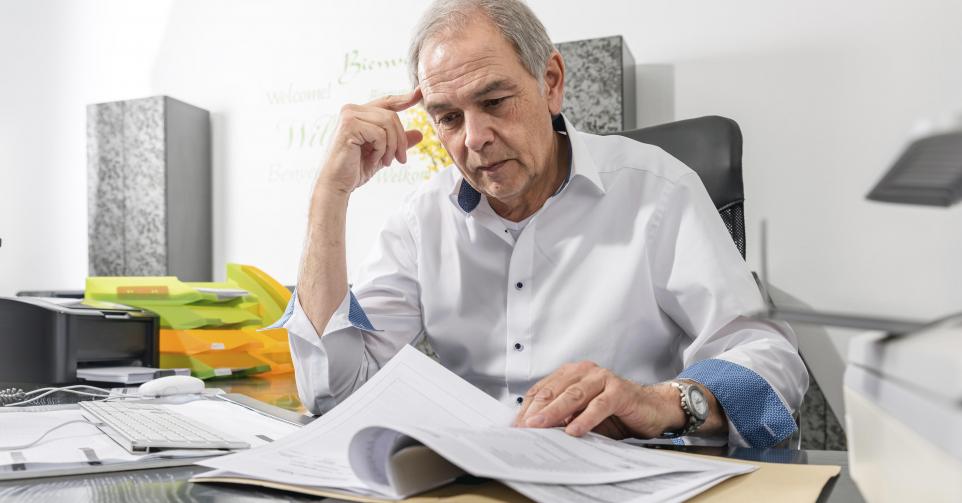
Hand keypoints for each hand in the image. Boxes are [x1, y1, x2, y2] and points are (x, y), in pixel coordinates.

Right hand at [317, 89, 424, 193]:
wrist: (336, 185)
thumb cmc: (354, 170)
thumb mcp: (382, 154)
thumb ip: (397, 142)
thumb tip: (420, 134)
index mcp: (358, 114)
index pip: (386, 102)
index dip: (404, 99)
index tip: (419, 93)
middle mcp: (352, 109)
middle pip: (391, 115)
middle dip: (400, 139)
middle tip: (401, 160)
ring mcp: (349, 115)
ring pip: (388, 122)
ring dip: (392, 146)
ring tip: (385, 162)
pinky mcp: (349, 125)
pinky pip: (380, 133)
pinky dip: (381, 150)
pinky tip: (372, 160)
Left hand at [512, 361, 691, 438]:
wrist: (652, 409)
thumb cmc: (615, 412)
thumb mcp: (582, 415)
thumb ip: (562, 417)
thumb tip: (536, 430)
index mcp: (571, 374)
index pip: (542, 389)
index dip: (527, 408)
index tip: (516, 425)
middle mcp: (585, 372)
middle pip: (554, 390)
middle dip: (536, 410)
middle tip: (523, 427)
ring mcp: (603, 379)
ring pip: (573, 395)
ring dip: (554, 412)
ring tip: (540, 426)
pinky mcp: (619, 391)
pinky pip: (599, 405)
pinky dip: (585, 419)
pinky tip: (573, 430)